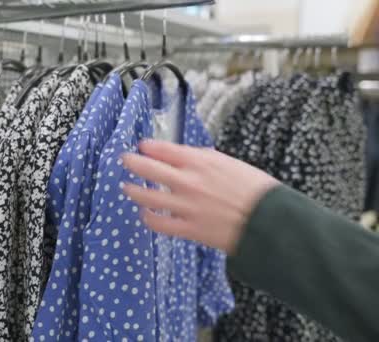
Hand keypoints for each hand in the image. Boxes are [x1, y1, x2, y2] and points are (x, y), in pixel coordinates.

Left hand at [121, 140, 278, 253]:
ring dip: (133, 190)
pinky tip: (144, 213)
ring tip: (125, 186)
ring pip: (147, 196)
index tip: (141, 145)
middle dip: (132, 162)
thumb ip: (205, 160)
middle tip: (124, 160)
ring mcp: (186, 206)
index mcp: (200, 162)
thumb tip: (188, 156)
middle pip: (149, 168)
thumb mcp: (231, 164)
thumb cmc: (256, 190)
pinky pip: (159, 223)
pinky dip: (148, 217)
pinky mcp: (188, 228)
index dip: (148, 146)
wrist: (270, 221)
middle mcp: (188, 181)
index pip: (164, 149)